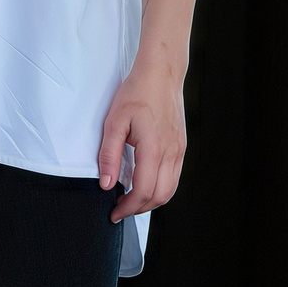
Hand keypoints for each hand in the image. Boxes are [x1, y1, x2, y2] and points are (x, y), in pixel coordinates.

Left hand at [97, 64, 186, 221]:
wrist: (161, 74)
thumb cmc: (138, 93)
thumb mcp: (114, 122)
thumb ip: (109, 155)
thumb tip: (106, 183)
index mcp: (154, 148)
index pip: (144, 191)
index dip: (127, 207)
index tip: (114, 212)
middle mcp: (171, 153)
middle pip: (160, 196)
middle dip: (139, 209)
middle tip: (120, 209)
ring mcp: (179, 150)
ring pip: (170, 189)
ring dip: (151, 200)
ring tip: (131, 200)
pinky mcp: (181, 147)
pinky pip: (174, 177)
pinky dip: (160, 188)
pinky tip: (145, 183)